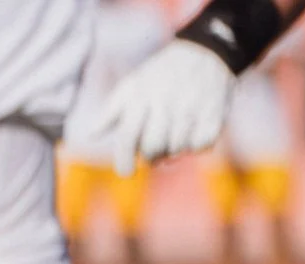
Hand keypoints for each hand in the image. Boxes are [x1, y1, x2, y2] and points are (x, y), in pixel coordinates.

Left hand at [94, 39, 237, 173]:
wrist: (206, 50)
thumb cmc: (160, 75)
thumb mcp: (132, 85)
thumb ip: (111, 111)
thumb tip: (91, 135)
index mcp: (141, 98)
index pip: (127, 138)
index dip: (124, 161)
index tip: (127, 172)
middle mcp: (165, 103)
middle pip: (153, 148)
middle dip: (152, 156)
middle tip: (154, 152)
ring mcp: (191, 108)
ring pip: (177, 149)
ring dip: (174, 150)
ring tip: (174, 137)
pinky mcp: (214, 113)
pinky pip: (202, 145)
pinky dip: (197, 146)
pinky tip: (193, 134)